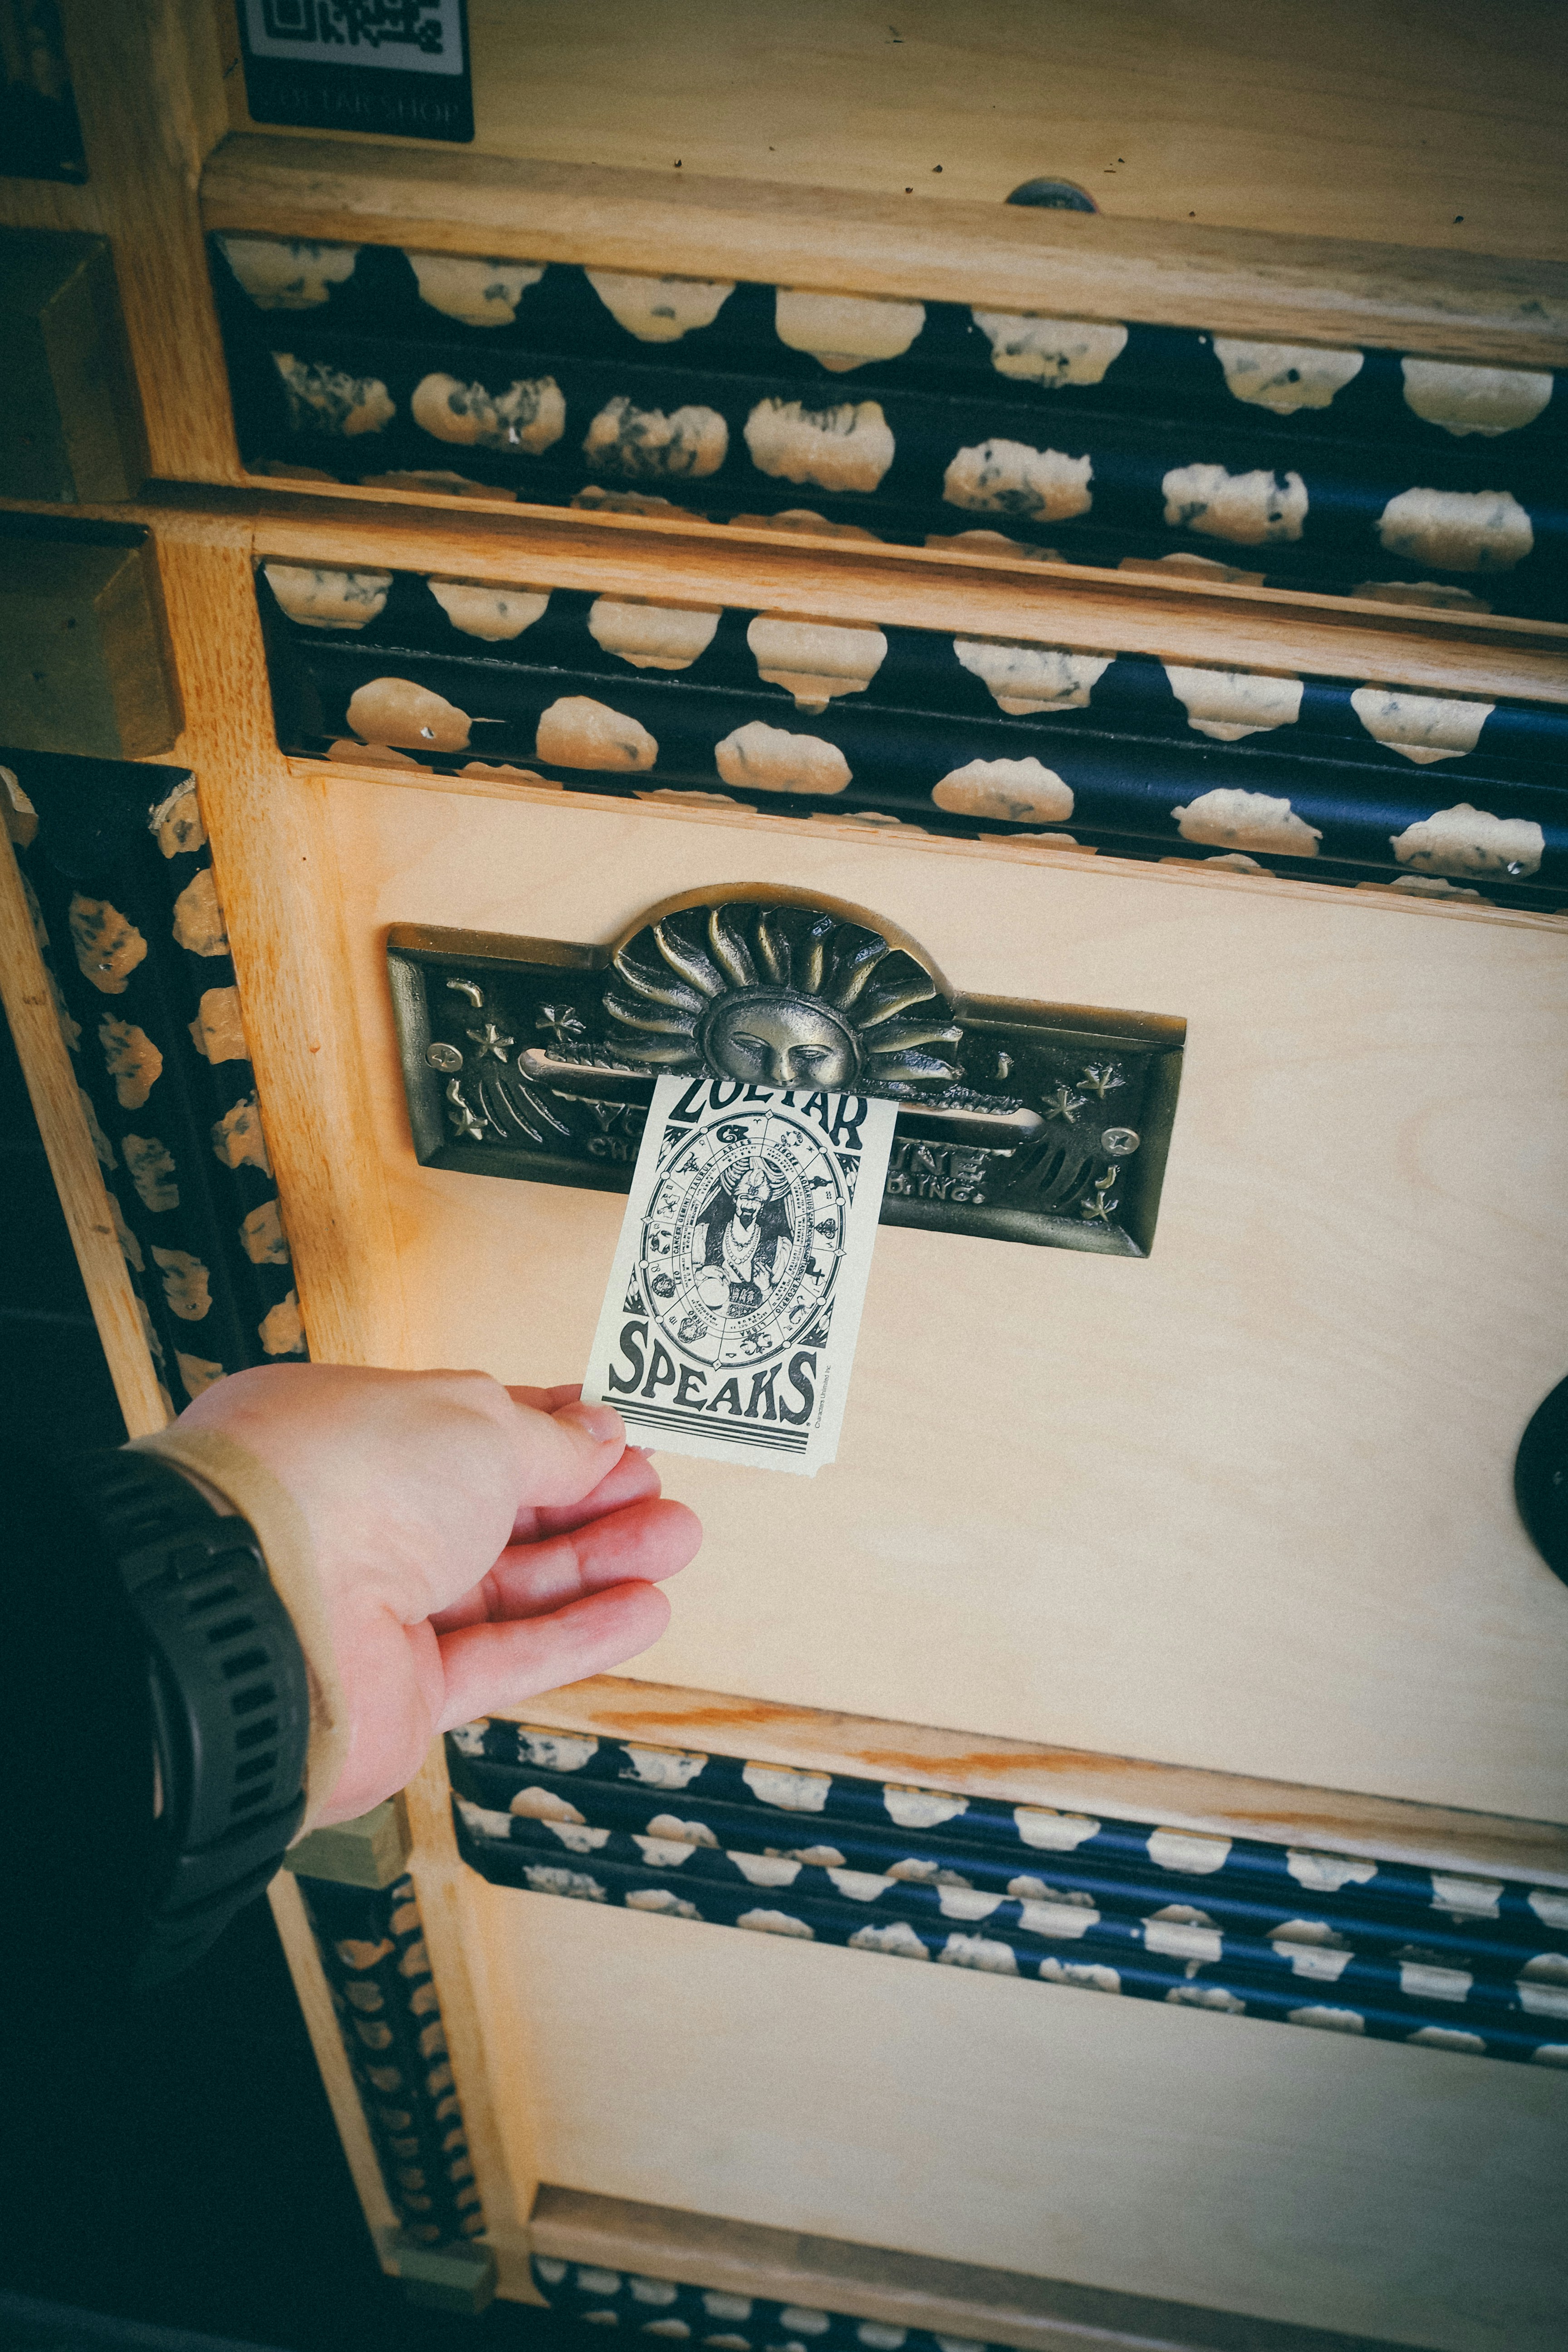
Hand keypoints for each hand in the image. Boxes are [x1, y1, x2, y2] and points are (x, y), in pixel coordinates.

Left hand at [172, 1365, 699, 1822]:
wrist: (266, 1615)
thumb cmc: (343, 1484)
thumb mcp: (474, 1423)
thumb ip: (545, 1441)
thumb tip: (596, 1436)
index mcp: (347, 1431)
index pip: (461, 1428)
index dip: (545, 1429)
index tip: (614, 1431)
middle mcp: (353, 1520)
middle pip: (492, 1512)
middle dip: (585, 1499)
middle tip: (658, 1490)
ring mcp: (375, 1611)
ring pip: (507, 1588)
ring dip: (596, 1564)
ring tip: (675, 1540)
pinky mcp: (404, 1694)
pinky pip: (506, 1659)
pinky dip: (577, 1636)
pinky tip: (644, 1611)